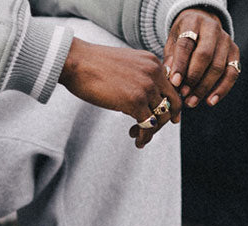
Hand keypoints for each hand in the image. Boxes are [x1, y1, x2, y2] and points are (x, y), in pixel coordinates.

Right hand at [59, 39, 180, 147]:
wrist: (75, 61)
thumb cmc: (93, 64)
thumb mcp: (125, 65)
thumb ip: (139, 77)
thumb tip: (143, 100)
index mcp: (153, 63)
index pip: (172, 88)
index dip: (172, 106)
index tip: (169, 118)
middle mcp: (154, 73)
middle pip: (172, 104)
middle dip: (164, 120)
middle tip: (151, 129)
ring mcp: (146, 87)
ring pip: (161, 117)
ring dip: (152, 131)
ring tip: (137, 136)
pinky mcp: (135, 101)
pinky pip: (148, 125)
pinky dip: (144, 137)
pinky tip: (137, 141)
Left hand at [162, 8, 240, 107]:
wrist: (202, 25)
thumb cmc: (184, 37)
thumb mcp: (172, 42)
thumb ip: (171, 58)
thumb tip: (171, 78)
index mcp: (193, 22)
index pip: (186, 44)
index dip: (180, 64)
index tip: (174, 82)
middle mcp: (213, 28)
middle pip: (205, 55)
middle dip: (193, 77)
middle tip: (183, 93)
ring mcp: (226, 40)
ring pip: (219, 67)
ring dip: (204, 87)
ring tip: (191, 101)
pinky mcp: (235, 52)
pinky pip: (232, 74)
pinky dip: (222, 90)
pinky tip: (210, 101)